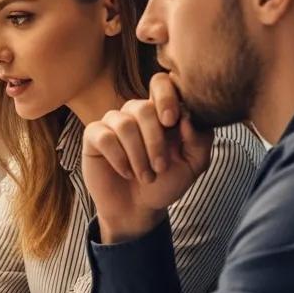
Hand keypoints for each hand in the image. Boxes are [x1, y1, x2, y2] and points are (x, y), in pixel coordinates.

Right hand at [82, 73, 212, 242]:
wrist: (138, 209)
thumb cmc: (165, 183)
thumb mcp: (193, 165)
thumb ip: (199, 140)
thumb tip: (187, 116)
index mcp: (162, 112)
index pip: (161, 83)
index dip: (166, 96)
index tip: (171, 121)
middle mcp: (136, 113)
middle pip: (143, 108)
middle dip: (155, 141)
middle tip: (161, 167)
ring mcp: (114, 122)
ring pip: (124, 124)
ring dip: (138, 155)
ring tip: (146, 176)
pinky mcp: (94, 136)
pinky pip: (105, 137)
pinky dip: (119, 158)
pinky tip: (126, 173)